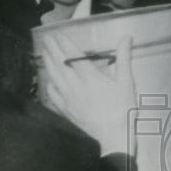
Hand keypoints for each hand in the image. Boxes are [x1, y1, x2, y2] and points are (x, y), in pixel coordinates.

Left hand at [40, 33, 136, 154]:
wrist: (115, 136)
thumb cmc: (124, 109)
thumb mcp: (127, 82)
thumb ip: (124, 58)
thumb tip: (126, 38)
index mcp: (90, 78)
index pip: (72, 55)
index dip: (64, 42)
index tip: (58, 33)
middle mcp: (75, 86)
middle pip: (59, 64)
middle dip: (52, 49)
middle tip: (46, 38)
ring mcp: (69, 100)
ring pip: (53, 77)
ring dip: (48, 63)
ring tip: (44, 53)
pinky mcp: (67, 111)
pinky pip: (53, 95)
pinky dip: (49, 85)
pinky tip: (49, 81)